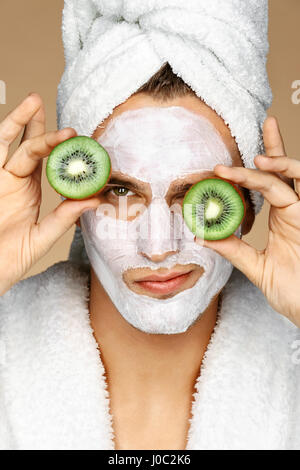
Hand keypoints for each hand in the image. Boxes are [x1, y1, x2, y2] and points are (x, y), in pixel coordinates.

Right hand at [0, 93, 99, 295]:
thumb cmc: (11, 258)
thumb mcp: (43, 236)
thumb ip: (65, 217)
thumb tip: (94, 199)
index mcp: (29, 191)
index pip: (47, 162)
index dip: (62, 149)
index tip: (81, 140)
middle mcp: (14, 181)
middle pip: (27, 145)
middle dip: (38, 125)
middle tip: (52, 107)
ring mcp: (0, 180)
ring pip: (8, 143)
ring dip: (20, 122)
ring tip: (33, 100)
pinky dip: (5, 136)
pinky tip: (13, 121)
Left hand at [196, 116, 299, 327]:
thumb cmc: (293, 292)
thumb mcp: (256, 267)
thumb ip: (233, 249)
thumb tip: (202, 235)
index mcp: (284, 218)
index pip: (269, 184)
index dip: (251, 171)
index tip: (222, 167)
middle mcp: (296, 211)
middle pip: (286, 171)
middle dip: (276, 145)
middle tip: (265, 121)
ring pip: (294, 176)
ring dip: (277, 159)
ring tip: (254, 154)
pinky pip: (297, 192)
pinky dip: (283, 175)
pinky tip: (266, 167)